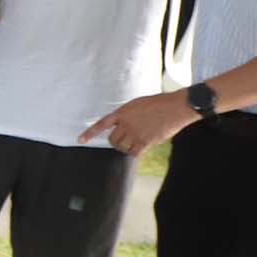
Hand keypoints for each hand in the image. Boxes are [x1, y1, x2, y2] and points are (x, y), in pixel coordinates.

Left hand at [81, 89, 195, 155]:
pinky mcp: (146, 141)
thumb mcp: (138, 104)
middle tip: (124, 140)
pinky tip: (141, 148)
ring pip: (122, 147)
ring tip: (135, 142)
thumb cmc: (160, 103)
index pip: (101, 124)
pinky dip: (136, 152)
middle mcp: (126, 123)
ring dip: (126, 147)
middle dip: (116, 142)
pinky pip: (134, 152)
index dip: (90, 133)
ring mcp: (135, 132)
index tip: (80, 140)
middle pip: (112, 140)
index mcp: (123, 112)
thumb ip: (128, 115)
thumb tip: (123, 126)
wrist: (176, 107)